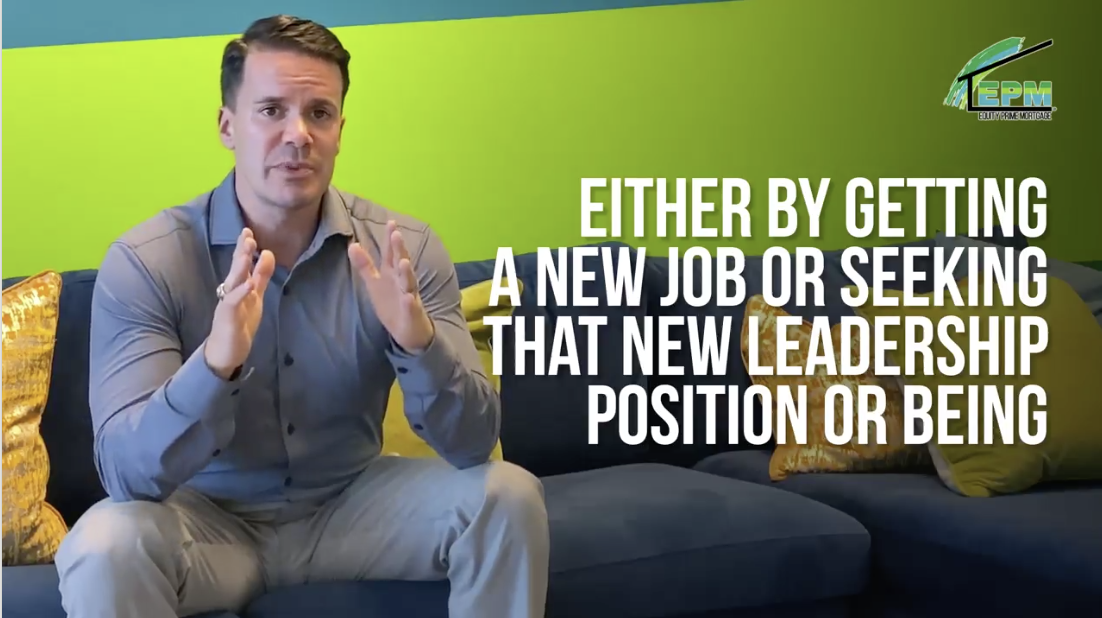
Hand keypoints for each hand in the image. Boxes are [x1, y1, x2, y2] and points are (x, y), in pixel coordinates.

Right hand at [205, 228, 275, 378]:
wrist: (226, 352)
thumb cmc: (240, 323)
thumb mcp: (255, 297)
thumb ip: (261, 277)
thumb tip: (268, 254)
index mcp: (238, 287)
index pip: (241, 264)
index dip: (244, 248)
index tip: (249, 231)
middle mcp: (230, 293)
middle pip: (236, 270)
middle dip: (241, 252)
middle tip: (247, 234)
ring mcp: (227, 305)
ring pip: (232, 283)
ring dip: (239, 267)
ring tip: (246, 253)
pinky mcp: (227, 319)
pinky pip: (232, 303)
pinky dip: (240, 293)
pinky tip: (249, 284)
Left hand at [348, 220, 434, 352]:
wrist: (409, 331)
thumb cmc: (392, 305)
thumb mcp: (375, 284)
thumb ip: (365, 265)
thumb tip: (352, 244)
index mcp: (392, 274)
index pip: (391, 253)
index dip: (390, 239)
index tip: (391, 222)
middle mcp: (402, 282)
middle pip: (401, 263)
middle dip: (400, 249)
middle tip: (396, 234)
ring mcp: (409, 297)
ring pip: (409, 283)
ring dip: (406, 273)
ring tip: (403, 262)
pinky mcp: (412, 313)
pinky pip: (411, 307)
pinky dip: (410, 302)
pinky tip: (408, 298)